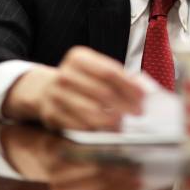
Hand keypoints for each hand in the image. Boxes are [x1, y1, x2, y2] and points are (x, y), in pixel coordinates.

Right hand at [3, 46, 144, 129]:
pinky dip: (96, 130)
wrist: (45, 89)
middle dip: (124, 105)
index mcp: (78, 58)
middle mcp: (65, 74)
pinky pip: (79, 125)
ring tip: (124, 124)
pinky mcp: (51, 115)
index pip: (109, 72)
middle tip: (138, 113)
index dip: (128, 85)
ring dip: (111, 120)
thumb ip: (120, 77)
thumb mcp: (96, 69)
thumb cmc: (81, 80)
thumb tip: (144, 90)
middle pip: (102, 92)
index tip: (143, 97)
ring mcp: (55, 95)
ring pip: (90, 111)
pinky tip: (107, 130)